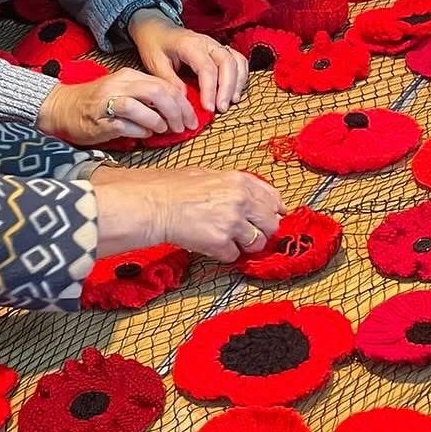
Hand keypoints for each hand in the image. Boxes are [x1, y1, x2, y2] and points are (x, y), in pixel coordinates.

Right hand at [38, 67, 195, 144]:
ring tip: (163, 130)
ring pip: (142, 107)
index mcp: (129, 76)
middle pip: (157, 93)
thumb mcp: (124, 91)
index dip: (182, 102)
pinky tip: (145, 135)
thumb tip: (176, 111)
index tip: (191, 118)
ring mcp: (108, 102)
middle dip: (176, 111)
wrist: (62, 107)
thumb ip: (147, 97)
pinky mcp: (100, 121)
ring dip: (158, 121)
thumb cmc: (97, 102)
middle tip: (183, 127)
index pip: (164, 84)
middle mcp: (119, 85)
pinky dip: (140, 131)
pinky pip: (126, 125)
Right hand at [94, 167, 284, 261]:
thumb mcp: (210, 176)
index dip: (275, 210)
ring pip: (258, 243)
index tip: (275, 217)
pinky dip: (225, 254)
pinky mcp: (221, 242)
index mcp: (240, 181)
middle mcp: (241, 200)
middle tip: (249, 233)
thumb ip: (234, 187)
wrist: (155, 204)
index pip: (273, 198)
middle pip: (272, 223)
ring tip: (228, 239)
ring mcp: (233, 222)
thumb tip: (251, 198)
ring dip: (245, 245)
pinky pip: (235, 255)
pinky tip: (212, 244)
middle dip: (262, 231)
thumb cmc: (174, 189)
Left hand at [129, 8, 247, 112]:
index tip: (208, 108)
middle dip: (227, 88)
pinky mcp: (220, 50)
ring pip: (236, 61)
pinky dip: (241, 76)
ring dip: (237, 83)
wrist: (156, 27)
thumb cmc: (154, 44)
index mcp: (189, 45)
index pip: (207, 68)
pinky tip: (234, 92)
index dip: (210, 90)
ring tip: (231, 102)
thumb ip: (170, 81)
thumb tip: (185, 100)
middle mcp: (207, 42)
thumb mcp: (155, 64)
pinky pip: (238, 60)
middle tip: (221, 109)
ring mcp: (216, 45)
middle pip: (227, 63)